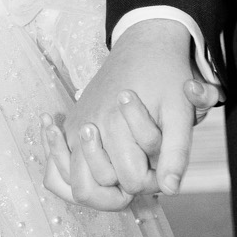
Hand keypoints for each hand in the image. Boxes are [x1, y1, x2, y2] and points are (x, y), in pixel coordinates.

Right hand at [45, 20, 205, 211]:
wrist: (143, 45)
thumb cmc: (165, 78)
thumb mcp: (180, 111)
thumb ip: (176, 152)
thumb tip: (170, 190)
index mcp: (115, 125)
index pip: (132, 182)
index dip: (154, 181)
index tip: (163, 164)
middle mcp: (87, 129)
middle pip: (95, 191)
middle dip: (125, 187)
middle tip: (144, 167)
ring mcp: (74, 129)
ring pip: (73, 186)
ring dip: (98, 188)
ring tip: (120, 174)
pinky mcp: (69, 127)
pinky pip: (56, 170)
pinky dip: (69, 177)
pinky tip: (90, 171)